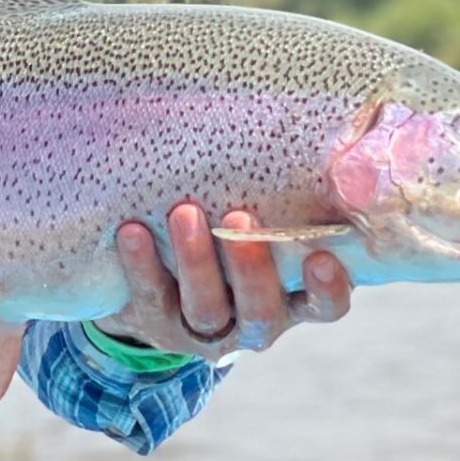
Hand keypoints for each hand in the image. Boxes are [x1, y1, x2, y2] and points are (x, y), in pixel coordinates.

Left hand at [92, 204, 352, 361]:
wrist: (161, 281)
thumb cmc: (233, 231)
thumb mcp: (267, 220)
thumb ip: (292, 196)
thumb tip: (317, 132)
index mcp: (292, 297)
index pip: (324, 306)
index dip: (327, 289)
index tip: (321, 258)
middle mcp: (254, 320)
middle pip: (259, 309)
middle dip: (250, 266)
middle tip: (238, 218)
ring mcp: (204, 327)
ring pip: (204, 307)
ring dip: (195, 261)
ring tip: (184, 213)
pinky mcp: (156, 323)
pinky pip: (150, 296)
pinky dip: (141, 264)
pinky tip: (132, 232)